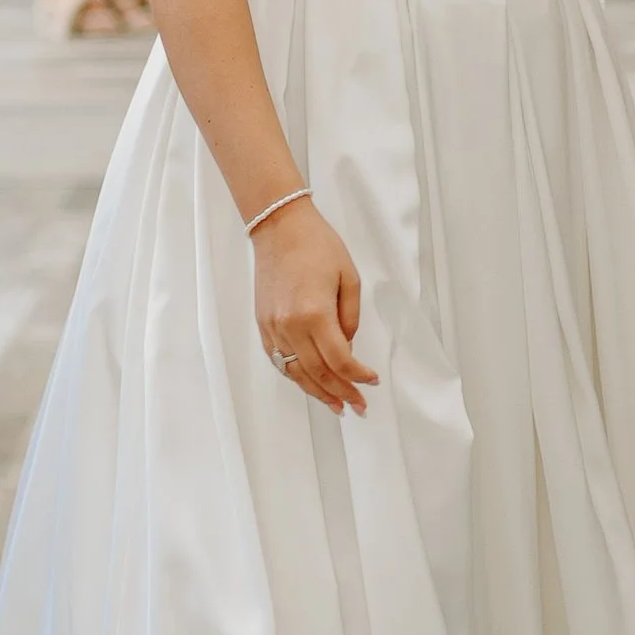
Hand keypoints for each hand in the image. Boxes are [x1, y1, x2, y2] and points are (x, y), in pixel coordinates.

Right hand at [253, 200, 375, 416]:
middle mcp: (290, 326)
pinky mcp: (263, 326)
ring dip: (318, 392)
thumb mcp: (349, 279)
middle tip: (358, 406)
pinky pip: (280, 361)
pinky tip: (311, 383)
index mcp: (315, 314)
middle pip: (318, 373)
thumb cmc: (318, 246)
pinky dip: (296, 376)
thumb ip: (350, 319)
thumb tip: (347, 347)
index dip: (358, 376)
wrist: (279, 228)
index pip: (340, 360)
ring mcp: (273, 328)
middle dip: (342, 392)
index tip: (372, 381)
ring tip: (337, 405)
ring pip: (296, 373)